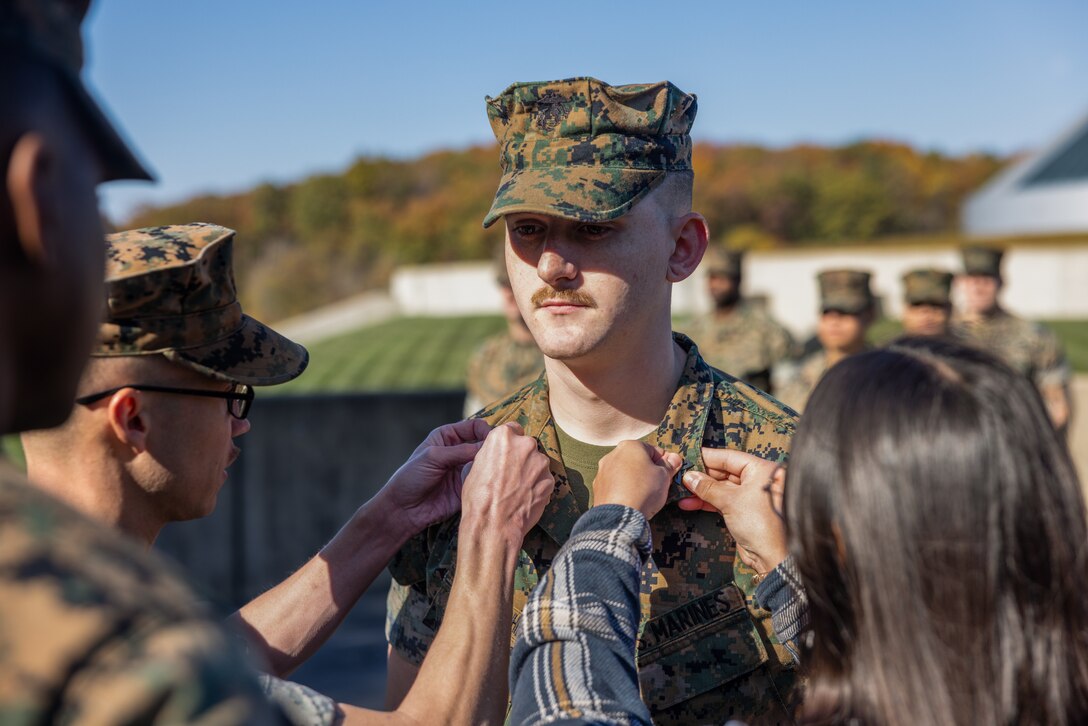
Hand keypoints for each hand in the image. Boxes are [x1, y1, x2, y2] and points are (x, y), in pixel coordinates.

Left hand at [375, 418, 491, 534]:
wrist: (403, 509)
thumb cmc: (411, 477)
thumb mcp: (433, 457)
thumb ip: (460, 451)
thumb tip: (488, 446)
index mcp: (448, 437)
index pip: (474, 427)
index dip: (486, 430)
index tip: (493, 439)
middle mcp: (459, 451)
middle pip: (483, 445)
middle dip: (492, 449)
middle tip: (500, 455)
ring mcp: (464, 470)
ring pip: (486, 464)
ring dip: (491, 466)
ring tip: (494, 470)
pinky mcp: (467, 488)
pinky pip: (483, 482)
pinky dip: (488, 481)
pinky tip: (489, 483)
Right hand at [460, 423, 552, 545]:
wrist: (493, 523)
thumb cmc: (478, 497)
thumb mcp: (474, 467)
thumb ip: (490, 454)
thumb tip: (495, 456)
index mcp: (503, 436)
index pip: (513, 429)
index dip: (510, 442)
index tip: (508, 452)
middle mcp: (525, 444)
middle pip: (527, 445)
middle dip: (521, 457)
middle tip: (511, 474)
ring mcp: (540, 462)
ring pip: (537, 462)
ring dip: (531, 472)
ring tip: (517, 489)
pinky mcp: (550, 480)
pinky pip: (544, 479)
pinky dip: (538, 486)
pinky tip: (525, 498)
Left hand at [593, 441, 682, 519]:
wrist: (620, 516)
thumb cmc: (644, 490)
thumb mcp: (664, 476)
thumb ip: (669, 465)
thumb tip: (674, 458)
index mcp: (630, 446)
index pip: (653, 450)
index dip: (664, 462)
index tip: (669, 473)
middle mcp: (613, 454)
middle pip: (637, 460)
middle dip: (648, 470)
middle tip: (658, 484)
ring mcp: (603, 470)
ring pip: (624, 472)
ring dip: (634, 479)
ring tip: (644, 494)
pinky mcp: (597, 486)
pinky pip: (615, 484)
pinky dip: (622, 489)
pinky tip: (630, 499)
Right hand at [678, 448, 787, 574]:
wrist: (772, 557)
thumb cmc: (760, 523)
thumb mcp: (730, 500)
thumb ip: (708, 487)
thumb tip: (689, 477)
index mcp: (760, 470)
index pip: (729, 458)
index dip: (707, 458)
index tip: (688, 457)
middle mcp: (756, 480)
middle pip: (724, 472)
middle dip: (701, 477)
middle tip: (681, 477)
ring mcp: (750, 497)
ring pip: (721, 488)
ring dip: (701, 491)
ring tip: (681, 493)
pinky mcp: (743, 512)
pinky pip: (722, 502)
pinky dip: (707, 502)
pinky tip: (689, 503)